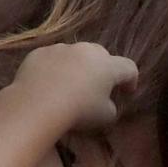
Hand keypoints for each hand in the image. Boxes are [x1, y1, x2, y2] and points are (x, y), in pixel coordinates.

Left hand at [14, 41, 136, 131]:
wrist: (36, 104)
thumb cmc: (78, 111)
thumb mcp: (105, 118)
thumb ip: (111, 107)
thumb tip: (106, 103)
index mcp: (108, 65)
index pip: (128, 67)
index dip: (130, 80)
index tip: (126, 92)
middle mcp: (86, 51)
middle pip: (101, 56)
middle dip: (102, 70)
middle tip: (97, 88)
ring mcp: (61, 49)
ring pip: (75, 55)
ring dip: (77, 67)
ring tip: (69, 86)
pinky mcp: (39, 53)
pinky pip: (52, 59)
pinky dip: (54, 69)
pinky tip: (47, 84)